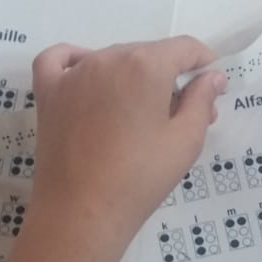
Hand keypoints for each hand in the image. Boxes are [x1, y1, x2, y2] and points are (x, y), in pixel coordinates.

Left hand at [28, 38, 224, 245]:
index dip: (204, 63)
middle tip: (182, 117)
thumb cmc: (141, 178)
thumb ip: (202, 100)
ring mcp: (73, 74)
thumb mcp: (185, 140)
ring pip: (112, 59)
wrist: (82, 213)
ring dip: (132, 76)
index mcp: (146, 66)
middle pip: (148, 54)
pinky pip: (60, 60)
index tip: (210, 86)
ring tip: (141, 115)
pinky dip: (76, 60)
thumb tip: (212, 76)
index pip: (184, 48)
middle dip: (170, 77)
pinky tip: (88, 76)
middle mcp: (108, 58)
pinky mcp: (48, 92)